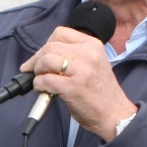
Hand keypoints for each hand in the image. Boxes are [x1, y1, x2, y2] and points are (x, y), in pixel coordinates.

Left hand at [18, 26, 135, 138]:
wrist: (114, 114)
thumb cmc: (100, 91)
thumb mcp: (93, 63)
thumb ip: (73, 54)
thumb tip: (44, 54)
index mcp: (92, 45)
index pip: (60, 33)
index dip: (46, 44)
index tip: (41, 56)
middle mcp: (88, 54)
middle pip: (50, 46)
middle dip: (36, 59)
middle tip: (32, 70)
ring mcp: (81, 70)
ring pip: (45, 61)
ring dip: (37, 71)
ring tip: (41, 80)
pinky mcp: (72, 87)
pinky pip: (44, 80)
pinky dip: (38, 85)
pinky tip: (43, 90)